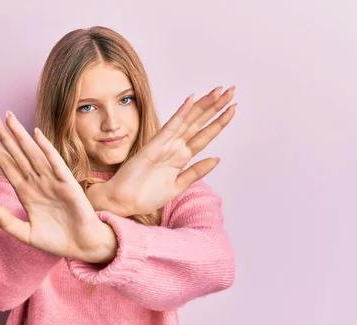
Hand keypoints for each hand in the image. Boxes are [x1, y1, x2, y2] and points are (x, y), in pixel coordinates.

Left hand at [0, 110, 117, 262]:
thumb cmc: (57, 240)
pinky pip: (56, 164)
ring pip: (33, 154)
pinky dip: (47, 150)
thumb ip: (9, 224)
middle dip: (4, 134)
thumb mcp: (27, 235)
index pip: (6, 164)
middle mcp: (37, 182)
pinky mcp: (68, 186)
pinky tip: (37, 135)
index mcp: (26, 191)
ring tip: (8, 118)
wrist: (82, 247)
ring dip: (21, 136)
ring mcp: (53, 182)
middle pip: (17, 153)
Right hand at [88, 86, 236, 216]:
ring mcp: (164, 144)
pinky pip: (170, 127)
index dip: (218, 122)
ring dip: (203, 106)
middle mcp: (174, 147)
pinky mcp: (153, 146)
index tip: (232, 108)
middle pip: (199, 123)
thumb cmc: (145, 196)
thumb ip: (197, 172)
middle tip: (231, 90)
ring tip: (218, 91)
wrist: (124, 202)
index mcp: (181, 157)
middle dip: (215, 107)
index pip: (203, 135)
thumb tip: (218, 158)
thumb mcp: (178, 186)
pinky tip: (190, 101)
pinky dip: (180, 114)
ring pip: (188, 121)